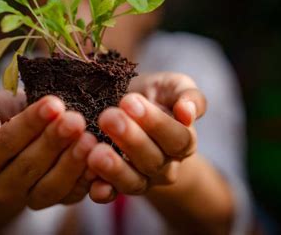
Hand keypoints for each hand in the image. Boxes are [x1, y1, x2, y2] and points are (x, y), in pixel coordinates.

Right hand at [0, 90, 97, 208]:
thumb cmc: (9, 113)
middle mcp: (7, 185)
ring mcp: (34, 197)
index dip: (30, 123)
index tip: (54, 103)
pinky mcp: (60, 201)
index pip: (7, 142)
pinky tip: (98, 161)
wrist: (32, 132)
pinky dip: (87, 180)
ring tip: (89, 139)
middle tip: (75, 120)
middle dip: (54, 141)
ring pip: (51, 186)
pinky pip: (73, 195)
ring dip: (71, 163)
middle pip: (29, 165)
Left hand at [87, 73, 206, 200]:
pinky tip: (92, 183)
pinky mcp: (116, 186)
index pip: (177, 138)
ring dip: (115, 169)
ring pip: (134, 182)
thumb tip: (188, 111)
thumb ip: (188, 95)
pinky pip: (111, 194)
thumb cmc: (154, 94)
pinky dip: (102, 191)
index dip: (156, 123)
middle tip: (108, 117)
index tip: (130, 101)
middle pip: (153, 160)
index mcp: (183, 142)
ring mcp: (142, 179)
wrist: (128, 109)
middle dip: (130, 139)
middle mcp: (165, 165)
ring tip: (96, 152)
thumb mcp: (173, 86)